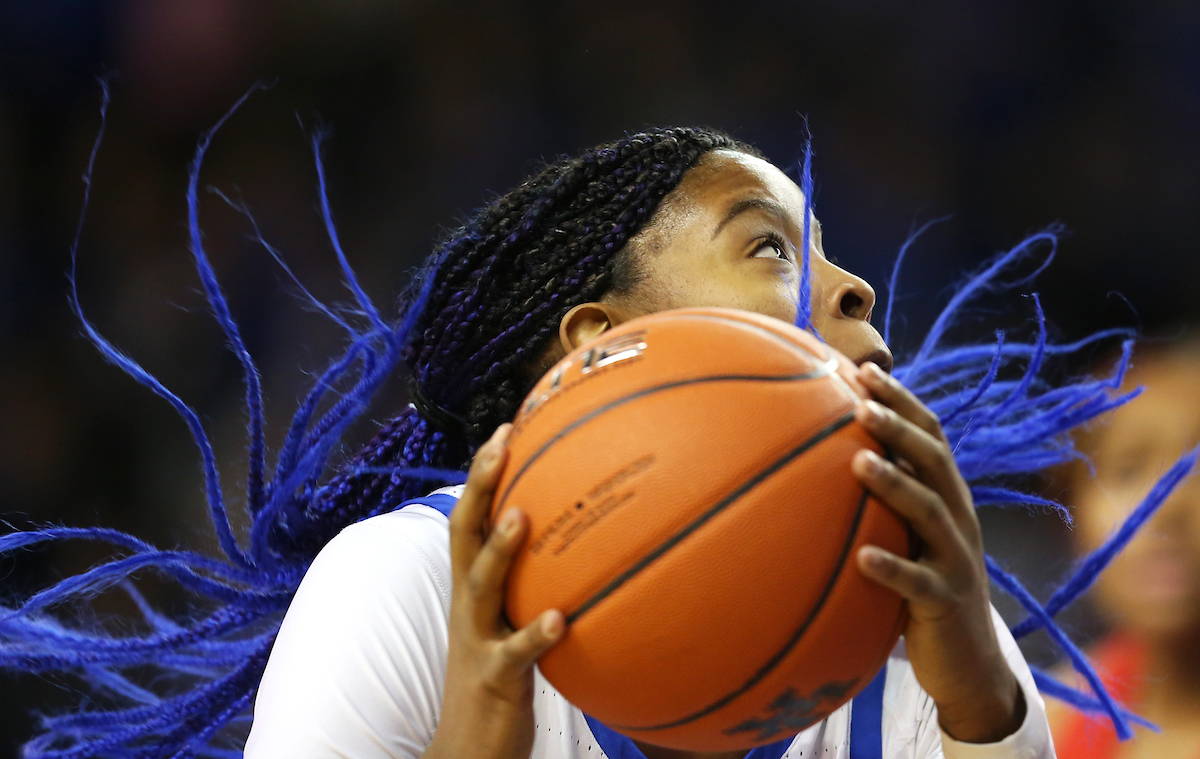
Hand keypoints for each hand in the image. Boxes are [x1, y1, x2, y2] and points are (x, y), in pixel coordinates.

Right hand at [423, 424, 565, 758]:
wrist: (467, 750)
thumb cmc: (498, 679)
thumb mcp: (511, 624)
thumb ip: (536, 586)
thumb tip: (587, 546)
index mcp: (472, 590)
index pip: (470, 519)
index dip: (483, 473)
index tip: (508, 426)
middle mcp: (467, 607)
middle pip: (463, 535)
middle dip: (479, 485)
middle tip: (502, 442)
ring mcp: (477, 641)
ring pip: (480, 588)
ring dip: (500, 551)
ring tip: (523, 516)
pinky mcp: (494, 679)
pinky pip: (516, 655)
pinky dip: (536, 635)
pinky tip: (562, 619)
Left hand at [851, 362, 1024, 743]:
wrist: (970, 662)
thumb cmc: (920, 588)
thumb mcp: (904, 537)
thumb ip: (877, 500)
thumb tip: (817, 459)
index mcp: (947, 495)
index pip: (929, 434)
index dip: (900, 400)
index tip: (860, 369)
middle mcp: (957, 518)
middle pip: (933, 460)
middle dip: (898, 427)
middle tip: (859, 404)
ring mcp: (955, 559)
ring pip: (929, 511)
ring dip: (895, 483)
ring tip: (858, 461)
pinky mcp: (946, 601)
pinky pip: (918, 582)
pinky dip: (891, 568)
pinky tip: (861, 560)